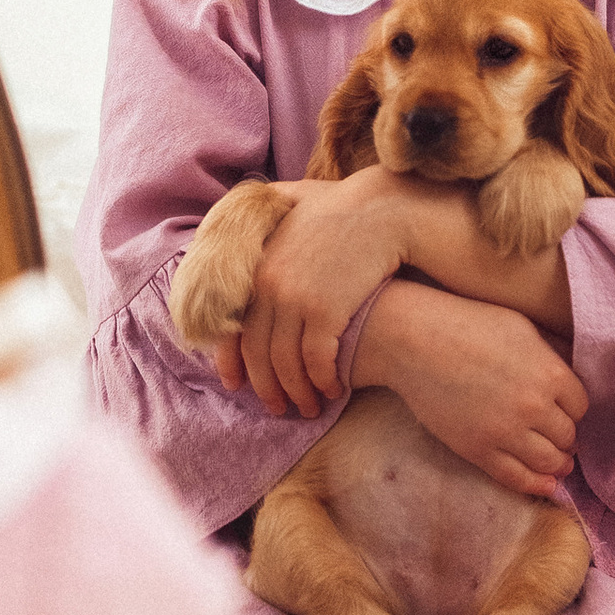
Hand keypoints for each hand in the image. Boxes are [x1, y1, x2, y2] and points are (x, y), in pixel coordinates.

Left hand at [206, 170, 405, 417]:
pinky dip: (322, 381)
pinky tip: (334, 390)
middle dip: (265, 387)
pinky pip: (316, 360)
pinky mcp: (327, 310)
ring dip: (296, 392)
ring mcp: (295, 298)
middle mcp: (267, 284)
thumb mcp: (290, 205)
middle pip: (257, 351)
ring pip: (285, 362)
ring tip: (309, 408)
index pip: (232, 325)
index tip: (234, 384)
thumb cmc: (340, 209)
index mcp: (255, 266)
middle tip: (277, 409)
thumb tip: (239, 239)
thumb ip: (262, 222)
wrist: (383, 211)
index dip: (231, 359)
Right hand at [350, 287, 583, 499]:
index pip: (580, 406)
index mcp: (549, 374)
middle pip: (567, 436)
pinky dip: (535, 484)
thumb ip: (550, 357)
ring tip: (558, 463)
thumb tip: (568, 382)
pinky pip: (515, 477)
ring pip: (548, 462)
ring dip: (557, 464)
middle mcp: (533, 408)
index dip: (573, 408)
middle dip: (566, 437)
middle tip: (560, 436)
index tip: (564, 409)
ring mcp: (505, 432)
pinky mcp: (478, 450)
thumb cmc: (467, 324)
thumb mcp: (522, 329)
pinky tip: (545, 484)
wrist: (415, 341)